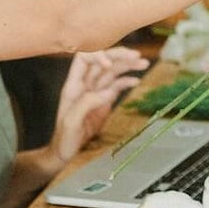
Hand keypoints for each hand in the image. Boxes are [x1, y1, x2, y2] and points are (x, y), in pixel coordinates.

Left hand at [49, 45, 149, 166]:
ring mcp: (96, 91)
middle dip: (119, 55)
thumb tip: (109, 91)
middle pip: (102, 61)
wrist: (66, 152)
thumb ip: (87, 104)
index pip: (84, 59)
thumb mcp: (72, 122)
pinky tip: (137, 81)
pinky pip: (117, 85)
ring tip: (144, 63)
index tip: (110, 63)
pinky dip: (127, 80)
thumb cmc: (64, 138)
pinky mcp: (105, 100)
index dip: (97, 55)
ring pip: (113, 71)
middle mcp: (85, 84)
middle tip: (137, 55)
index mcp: (73, 85)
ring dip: (128, 65)